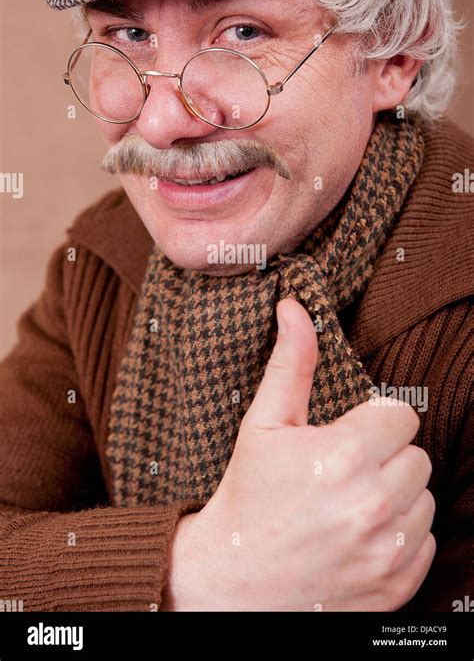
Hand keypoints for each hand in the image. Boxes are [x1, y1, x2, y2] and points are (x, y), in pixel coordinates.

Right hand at [162, 298, 434, 610]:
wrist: (231, 583)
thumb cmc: (247, 495)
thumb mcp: (263, 424)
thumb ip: (291, 364)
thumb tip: (295, 307)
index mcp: (343, 456)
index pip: (400, 415)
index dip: (371, 422)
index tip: (345, 436)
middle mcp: (374, 505)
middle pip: (417, 456)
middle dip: (385, 457)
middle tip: (343, 471)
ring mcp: (387, 551)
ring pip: (425, 498)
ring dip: (397, 496)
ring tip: (350, 503)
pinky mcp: (395, 585)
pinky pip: (426, 541)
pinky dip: (401, 537)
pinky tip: (360, 536)